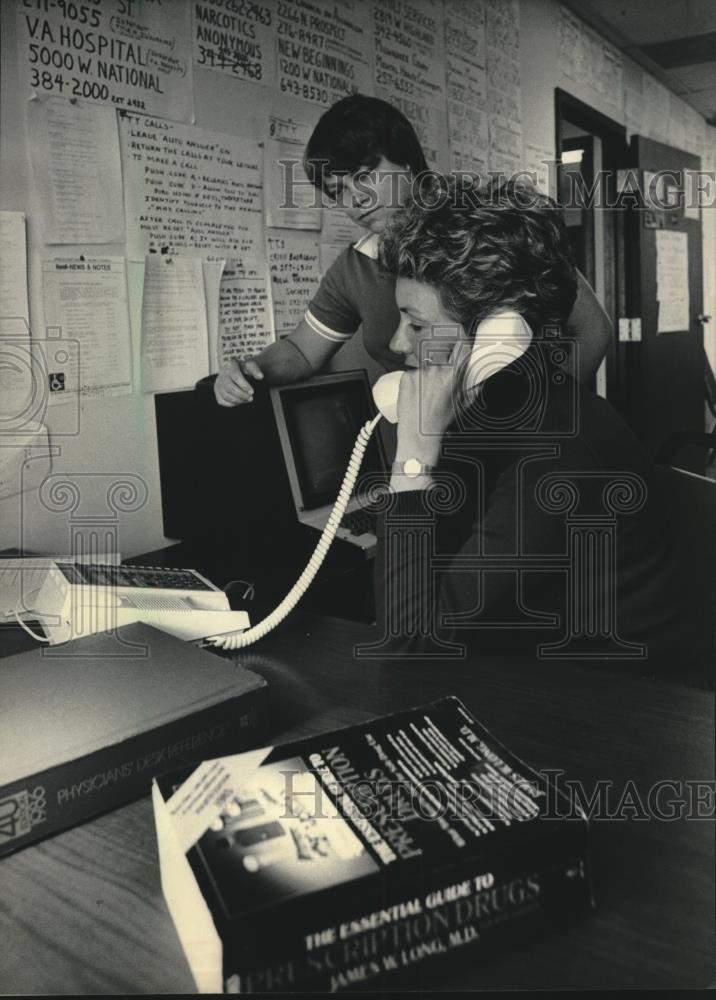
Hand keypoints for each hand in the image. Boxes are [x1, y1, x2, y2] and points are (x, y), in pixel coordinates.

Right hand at [214, 357, 263, 406]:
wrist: (239, 372)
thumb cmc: (245, 370)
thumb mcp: (251, 367)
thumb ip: (256, 370)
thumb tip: (260, 376)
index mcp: (231, 365)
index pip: (235, 376)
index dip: (244, 385)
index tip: (252, 392)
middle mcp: (222, 373)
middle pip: (229, 387)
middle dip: (241, 395)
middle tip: (251, 398)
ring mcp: (218, 382)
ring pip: (225, 395)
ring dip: (237, 400)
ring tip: (246, 400)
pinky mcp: (217, 391)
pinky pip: (221, 401)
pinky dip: (231, 404)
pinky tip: (240, 402)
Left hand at [394, 350, 461, 465]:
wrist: (417, 434)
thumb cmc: (439, 422)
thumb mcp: (461, 404)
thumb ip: (472, 388)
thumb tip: (478, 378)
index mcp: (452, 374)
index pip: (461, 347)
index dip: (462, 344)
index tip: (461, 343)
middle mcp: (435, 370)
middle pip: (442, 356)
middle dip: (443, 364)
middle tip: (439, 381)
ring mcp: (419, 372)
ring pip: (426, 366)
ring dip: (428, 374)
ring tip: (427, 393)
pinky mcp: (406, 377)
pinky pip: (413, 373)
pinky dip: (415, 381)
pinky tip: (417, 395)